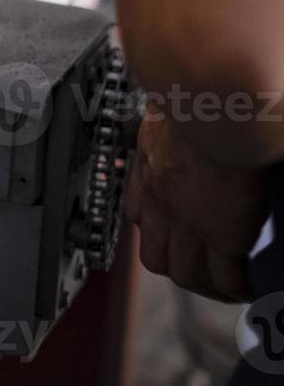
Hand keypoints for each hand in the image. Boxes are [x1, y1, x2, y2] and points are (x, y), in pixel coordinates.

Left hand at [125, 114, 268, 302]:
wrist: (213, 106)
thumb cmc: (194, 97)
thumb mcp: (169, 110)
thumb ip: (171, 122)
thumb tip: (175, 110)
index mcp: (149, 170)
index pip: (139, 213)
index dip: (154, 229)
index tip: (171, 233)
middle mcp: (161, 201)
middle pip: (155, 255)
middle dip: (176, 268)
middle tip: (198, 273)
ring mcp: (188, 222)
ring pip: (186, 274)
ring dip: (204, 286)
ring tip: (225, 288)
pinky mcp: (223, 235)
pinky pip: (226, 276)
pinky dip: (235, 287)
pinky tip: (247, 287)